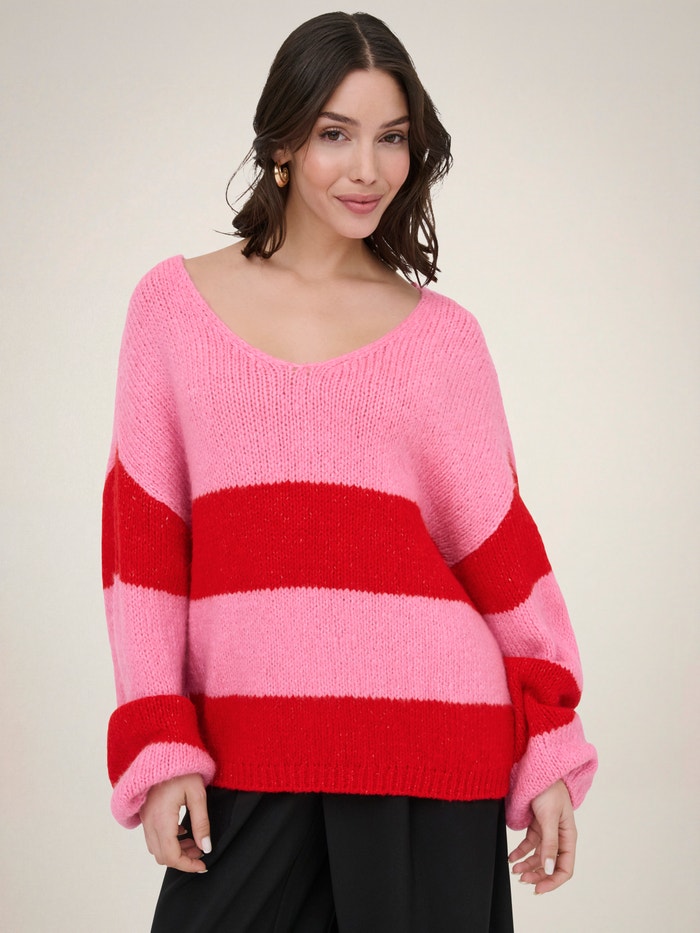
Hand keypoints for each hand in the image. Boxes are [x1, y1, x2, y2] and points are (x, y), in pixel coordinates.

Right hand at [140, 774, 211, 872]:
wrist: (164, 750)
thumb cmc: (182, 769)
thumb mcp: (197, 794)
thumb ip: (201, 823)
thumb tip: (206, 848)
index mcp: (162, 819)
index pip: (171, 856)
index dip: (188, 866)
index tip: (203, 865)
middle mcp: (149, 822)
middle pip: (162, 856)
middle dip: (182, 860)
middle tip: (201, 853)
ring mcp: (145, 818)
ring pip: (156, 848)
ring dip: (174, 852)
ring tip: (194, 843)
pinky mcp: (145, 813)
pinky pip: (153, 837)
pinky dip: (167, 841)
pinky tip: (183, 831)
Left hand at [508, 779, 576, 893]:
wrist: (540, 769)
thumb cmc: (550, 789)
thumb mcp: (549, 817)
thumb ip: (549, 844)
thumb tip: (548, 869)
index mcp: (568, 837)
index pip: (565, 868)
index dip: (552, 881)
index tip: (538, 889)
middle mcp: (559, 837)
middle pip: (550, 865)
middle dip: (537, 875)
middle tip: (522, 879)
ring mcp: (547, 832)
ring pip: (538, 857)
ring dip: (527, 865)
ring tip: (515, 869)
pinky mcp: (536, 825)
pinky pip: (529, 844)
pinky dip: (521, 852)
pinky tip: (512, 857)